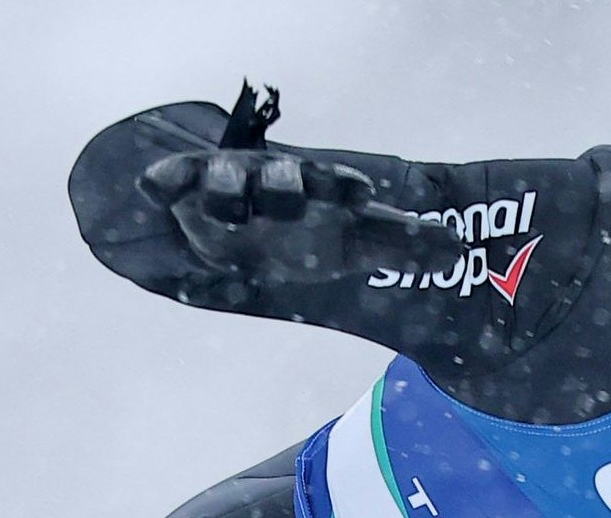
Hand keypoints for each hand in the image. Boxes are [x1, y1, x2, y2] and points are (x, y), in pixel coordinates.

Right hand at [137, 81, 462, 281]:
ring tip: (229, 210)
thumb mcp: (355, 244)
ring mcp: (232, 181)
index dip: (341, 188)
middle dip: (284, 188)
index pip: (333, 183)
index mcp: (317, 187)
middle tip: (288, 208)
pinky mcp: (190, 189)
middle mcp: (274, 178)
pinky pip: (176, 179)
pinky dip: (165, 179)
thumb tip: (456, 248)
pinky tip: (154, 190)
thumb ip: (400, 245)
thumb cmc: (311, 233)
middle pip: (280, 176)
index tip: (354, 196)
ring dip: (227, 189)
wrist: (252, 235)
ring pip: (227, 177)